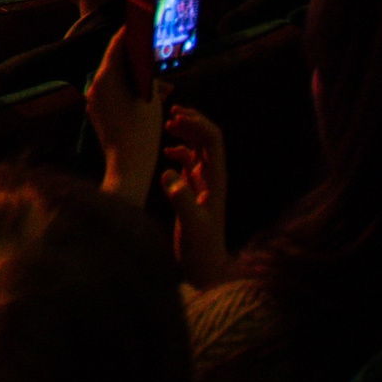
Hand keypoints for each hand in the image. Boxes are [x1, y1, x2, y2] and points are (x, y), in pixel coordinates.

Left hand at [87, 30, 167, 203]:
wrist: (128, 166)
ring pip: (117, 79)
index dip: (129, 33)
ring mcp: (93, 99)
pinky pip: (113, 93)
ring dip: (137, 78)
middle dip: (137, 59)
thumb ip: (148, 75)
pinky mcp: (96, 110)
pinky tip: (151, 96)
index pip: (116, 45)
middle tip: (156, 53)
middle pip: (116, 62)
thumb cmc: (142, 133)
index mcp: (106, 78)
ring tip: (163, 83)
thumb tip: (147, 62)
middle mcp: (95, 85)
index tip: (140, 24)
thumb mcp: (152, 99)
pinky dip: (130, 90)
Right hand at [162, 105, 232, 286]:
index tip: (175, 117)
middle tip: (171, 113)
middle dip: (193, 121)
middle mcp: (212, 177)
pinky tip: (166, 153)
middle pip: (208, 138)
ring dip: (186, 133)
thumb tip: (168, 172)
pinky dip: (178, 150)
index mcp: (216, 179)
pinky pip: (188, 162)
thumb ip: (181, 198)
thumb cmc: (202, 249)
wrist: (207, 268)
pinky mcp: (194, 191)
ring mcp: (204, 183)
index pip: (213, 140)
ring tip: (168, 124)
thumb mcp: (192, 224)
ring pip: (198, 148)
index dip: (197, 124)